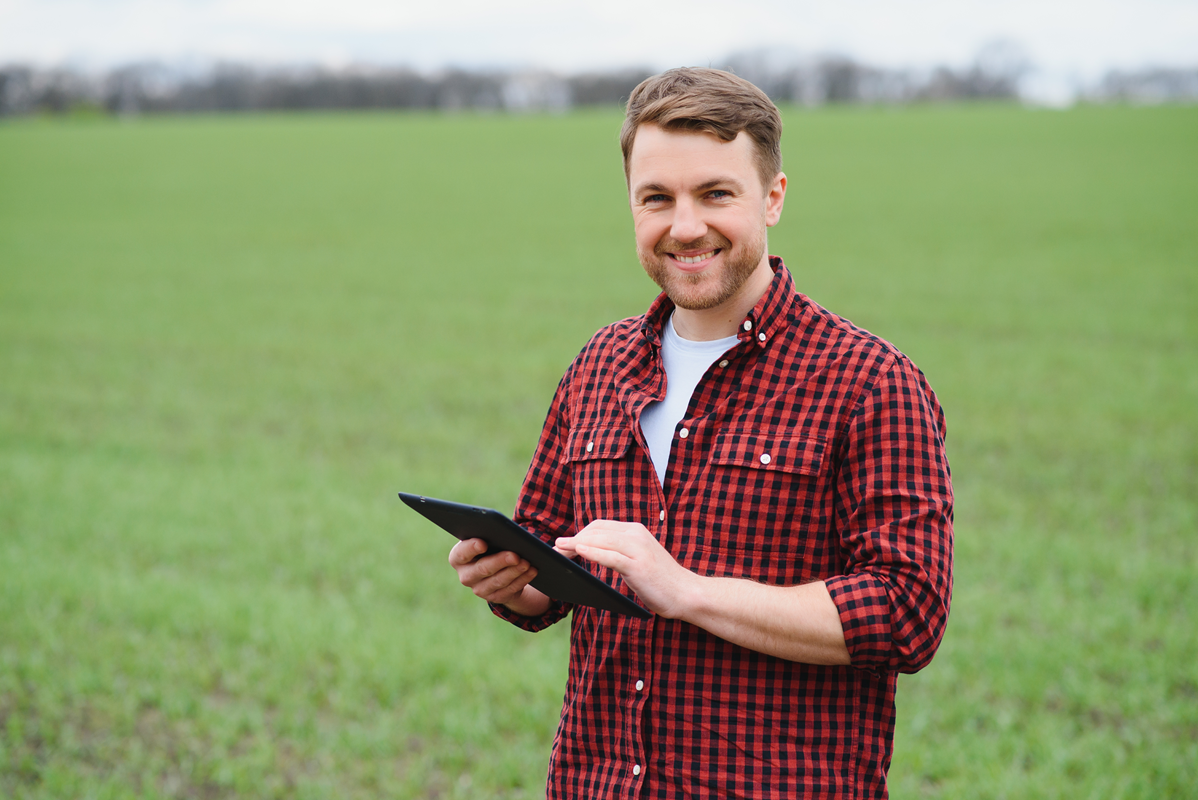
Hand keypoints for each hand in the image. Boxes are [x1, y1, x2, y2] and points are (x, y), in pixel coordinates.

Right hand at [448, 538, 538, 607]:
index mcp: (458, 558)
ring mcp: (479, 589)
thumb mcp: (488, 538)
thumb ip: (491, 534)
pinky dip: (522, 579)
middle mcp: (465, 576)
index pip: (461, 553)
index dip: (471, 548)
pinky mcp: (494, 598)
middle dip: (500, 561)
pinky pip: (509, 590)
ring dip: (514, 571)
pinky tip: (532, 571)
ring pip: (498, 581)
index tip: (483, 543)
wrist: (497, 568)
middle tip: (515, 555)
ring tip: (527, 562)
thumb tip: (508, 534)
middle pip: (482, 569)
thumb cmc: (491, 546)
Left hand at [555, 520, 696, 618]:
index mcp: (635, 530)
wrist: (685, 592)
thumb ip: (619, 550)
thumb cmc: (659, 579)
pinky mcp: (638, 565)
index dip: (579, 533)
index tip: (564, 543)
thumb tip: (592, 548)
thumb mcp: (637, 558)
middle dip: (574, 539)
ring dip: (576, 544)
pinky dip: (592, 552)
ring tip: (560, 550)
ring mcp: (637, 548)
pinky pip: (610, 555)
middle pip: (596, 530)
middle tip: (557, 548)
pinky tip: (579, 552)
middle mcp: (636, 534)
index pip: (599, 526)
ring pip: (600, 540)